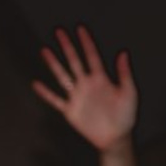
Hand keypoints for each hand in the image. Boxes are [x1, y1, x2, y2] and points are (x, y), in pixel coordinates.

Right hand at [31, 25, 137, 150]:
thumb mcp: (129, 92)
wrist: (116, 137)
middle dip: (67, 47)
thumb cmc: (126, 115)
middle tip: (59, 31)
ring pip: (62, 76)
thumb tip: (123, 53)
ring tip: (45, 50)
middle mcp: (87, 84)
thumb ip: (124, 73)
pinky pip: (55, 100)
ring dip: (53, 64)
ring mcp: (77, 96)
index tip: (80, 29)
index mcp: (101, 79)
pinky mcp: (70, 110)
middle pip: (74, 61)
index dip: (86, 42)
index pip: (92, 56)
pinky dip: (46, 93)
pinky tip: (36, 84)